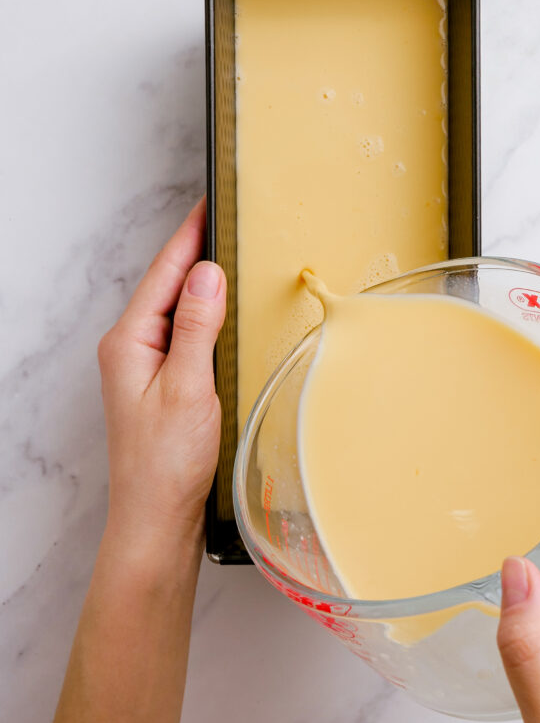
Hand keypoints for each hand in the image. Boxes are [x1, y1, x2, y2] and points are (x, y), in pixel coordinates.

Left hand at [97, 197, 225, 549]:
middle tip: (225, 219)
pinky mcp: (160, 383)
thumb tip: (206, 273)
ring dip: (199, 281)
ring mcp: (144, 366)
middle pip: (166, 285)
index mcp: (129, 342)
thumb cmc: (166, 464)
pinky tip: (222, 311)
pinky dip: (203, 314)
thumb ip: (196, 327)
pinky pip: (182, 333)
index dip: (189, 235)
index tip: (208, 203)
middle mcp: (130, 348)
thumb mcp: (187, 388)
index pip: (163, 273)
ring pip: (174, 309)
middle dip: (195, 250)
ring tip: (228, 253)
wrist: (156, 519)